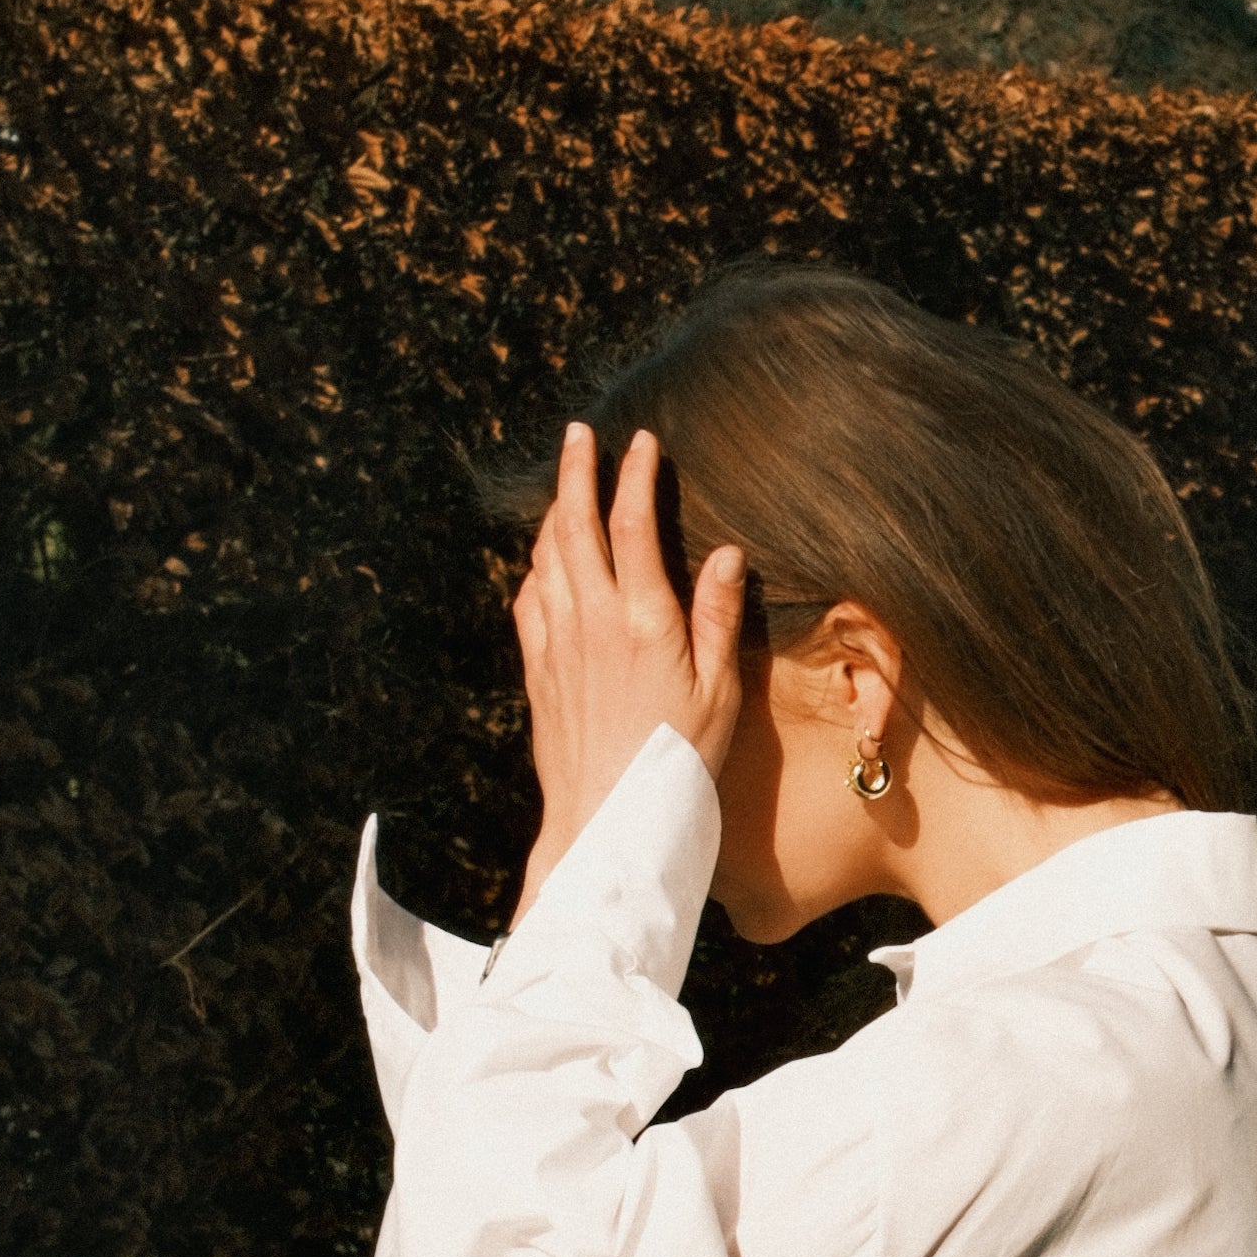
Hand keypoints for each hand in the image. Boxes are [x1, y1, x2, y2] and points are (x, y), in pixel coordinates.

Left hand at [511, 423, 745, 917]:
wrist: (607, 821)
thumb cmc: (678, 764)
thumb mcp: (720, 693)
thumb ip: (721, 619)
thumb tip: (727, 555)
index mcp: (644, 622)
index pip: (633, 526)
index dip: (634, 477)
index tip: (640, 442)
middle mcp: (592, 622)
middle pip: (573, 526)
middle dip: (575, 472)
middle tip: (579, 435)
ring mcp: (557, 644)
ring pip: (545, 556)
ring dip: (553, 512)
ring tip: (564, 486)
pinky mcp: (537, 672)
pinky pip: (529, 598)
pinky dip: (536, 565)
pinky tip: (544, 562)